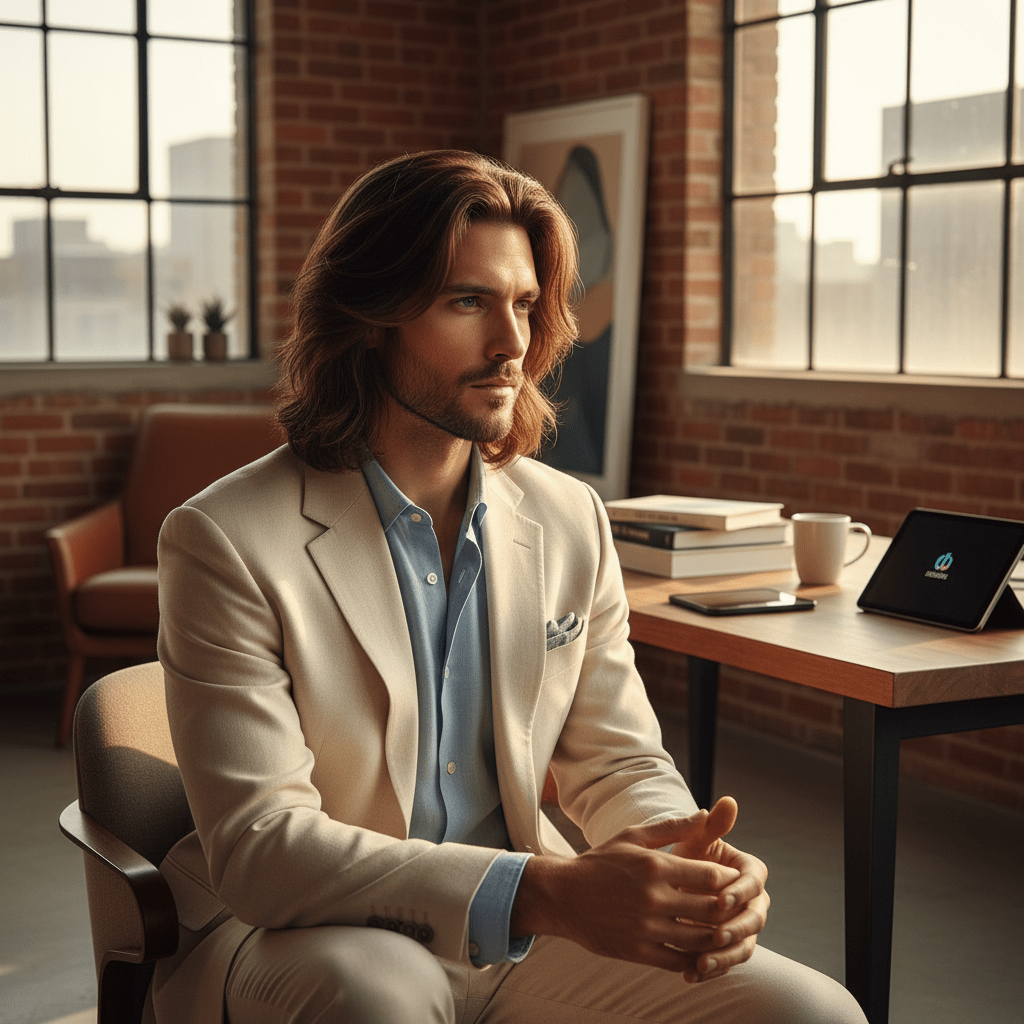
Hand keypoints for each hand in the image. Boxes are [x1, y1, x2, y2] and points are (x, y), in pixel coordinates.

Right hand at [511, 816, 746, 973]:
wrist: (563, 896)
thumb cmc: (600, 862)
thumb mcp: (633, 837)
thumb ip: (672, 827)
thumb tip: (706, 814)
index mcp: (654, 866)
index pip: (710, 875)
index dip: (729, 879)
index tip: (734, 880)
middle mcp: (652, 898)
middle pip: (711, 909)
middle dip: (729, 910)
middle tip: (737, 908)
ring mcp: (645, 928)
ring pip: (699, 940)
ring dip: (717, 938)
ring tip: (725, 931)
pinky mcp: (637, 952)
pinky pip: (679, 962)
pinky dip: (696, 961)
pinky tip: (701, 953)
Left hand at [670, 796, 769, 982]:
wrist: (672, 882)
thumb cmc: (687, 855)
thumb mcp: (695, 840)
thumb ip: (712, 826)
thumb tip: (728, 801)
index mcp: (751, 873)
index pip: (753, 883)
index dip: (740, 891)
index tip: (722, 898)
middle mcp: (754, 902)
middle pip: (754, 920)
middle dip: (736, 929)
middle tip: (716, 934)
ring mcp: (743, 928)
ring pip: (742, 947)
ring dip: (724, 957)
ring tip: (701, 962)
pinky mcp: (727, 948)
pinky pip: (723, 963)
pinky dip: (709, 971)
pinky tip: (689, 974)